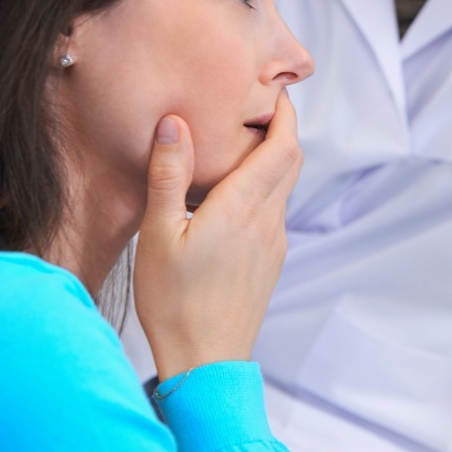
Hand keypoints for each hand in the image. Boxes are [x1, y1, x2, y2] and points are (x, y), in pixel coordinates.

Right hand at [133, 90, 301, 380]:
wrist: (207, 362)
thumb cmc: (176, 302)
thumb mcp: (159, 234)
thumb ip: (169, 174)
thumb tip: (174, 122)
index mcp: (244, 206)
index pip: (284, 145)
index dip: (284, 113)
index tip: (272, 89)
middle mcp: (269, 220)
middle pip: (292, 160)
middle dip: (282, 128)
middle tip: (258, 105)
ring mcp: (274, 242)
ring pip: (284, 186)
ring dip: (273, 158)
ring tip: (241, 141)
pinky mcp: (270, 260)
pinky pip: (275, 211)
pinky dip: (265, 187)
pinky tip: (234, 193)